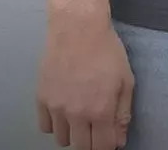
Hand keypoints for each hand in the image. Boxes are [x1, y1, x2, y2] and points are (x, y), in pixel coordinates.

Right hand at [37, 16, 133, 149]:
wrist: (78, 30)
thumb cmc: (106, 51)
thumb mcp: (126, 80)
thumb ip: (122, 113)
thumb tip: (119, 139)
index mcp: (100, 110)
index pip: (101, 147)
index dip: (108, 146)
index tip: (109, 139)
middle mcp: (76, 114)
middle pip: (81, 147)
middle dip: (91, 141)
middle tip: (96, 128)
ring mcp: (56, 108)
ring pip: (61, 139)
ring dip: (73, 134)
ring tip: (81, 117)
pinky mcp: (41, 99)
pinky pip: (45, 127)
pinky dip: (56, 124)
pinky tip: (65, 111)